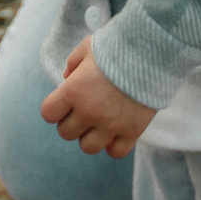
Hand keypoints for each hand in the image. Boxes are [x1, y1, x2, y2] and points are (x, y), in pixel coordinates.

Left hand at [39, 37, 156, 158]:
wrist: (151, 54)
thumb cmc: (116, 47)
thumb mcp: (88, 47)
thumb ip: (73, 63)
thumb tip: (65, 78)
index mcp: (73, 91)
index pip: (48, 113)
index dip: (54, 108)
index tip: (63, 102)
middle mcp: (88, 112)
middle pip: (65, 133)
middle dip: (71, 122)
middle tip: (82, 110)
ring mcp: (110, 125)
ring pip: (88, 147)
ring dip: (90, 136)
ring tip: (99, 123)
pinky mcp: (132, 132)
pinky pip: (115, 153)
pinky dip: (113, 145)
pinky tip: (116, 132)